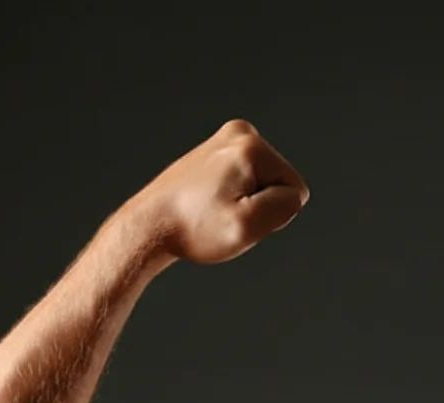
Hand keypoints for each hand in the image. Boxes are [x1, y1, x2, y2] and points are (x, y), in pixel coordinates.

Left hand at [129, 119, 309, 264]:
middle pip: (279, 182)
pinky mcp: (216, 151)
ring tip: (212, 209)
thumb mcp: (247, 228)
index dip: (271, 213)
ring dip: (243, 202)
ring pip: (262, 184)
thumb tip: (292, 193)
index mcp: (250, 145)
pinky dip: (230, 196)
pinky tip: (206, 203)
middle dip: (257, 205)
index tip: (236, 215)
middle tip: (222, 214)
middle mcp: (239, 132)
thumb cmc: (193, 229)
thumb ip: (285, 206)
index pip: (294, 190)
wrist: (149, 226)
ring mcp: (225, 139)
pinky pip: (244, 181)